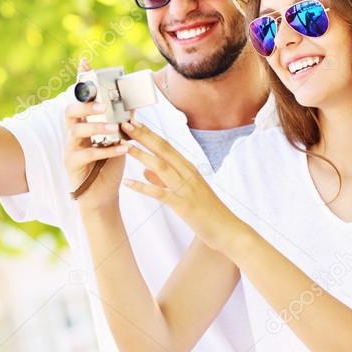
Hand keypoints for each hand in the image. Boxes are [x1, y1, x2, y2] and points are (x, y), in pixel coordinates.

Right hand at [63, 59, 128, 210]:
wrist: (102, 196)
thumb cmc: (108, 166)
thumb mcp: (118, 139)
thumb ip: (123, 122)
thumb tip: (134, 102)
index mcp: (83, 122)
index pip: (81, 97)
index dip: (82, 79)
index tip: (86, 62)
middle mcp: (73, 132)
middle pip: (71, 111)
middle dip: (86, 105)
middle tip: (102, 104)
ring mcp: (70, 148)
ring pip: (75, 132)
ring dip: (96, 127)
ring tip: (115, 128)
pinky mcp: (72, 165)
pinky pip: (86, 154)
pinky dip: (105, 150)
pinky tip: (121, 148)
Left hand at [119, 119, 244, 251]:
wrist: (227, 230)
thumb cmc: (207, 211)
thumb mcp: (185, 190)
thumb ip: (163, 180)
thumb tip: (145, 170)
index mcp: (188, 168)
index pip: (166, 146)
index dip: (149, 133)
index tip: (134, 121)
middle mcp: (187, 174)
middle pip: (163, 150)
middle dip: (143, 135)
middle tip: (125, 124)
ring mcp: (186, 188)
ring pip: (161, 166)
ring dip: (141, 154)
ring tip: (124, 146)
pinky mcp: (183, 205)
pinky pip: (160, 193)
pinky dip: (142, 187)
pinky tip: (127, 182)